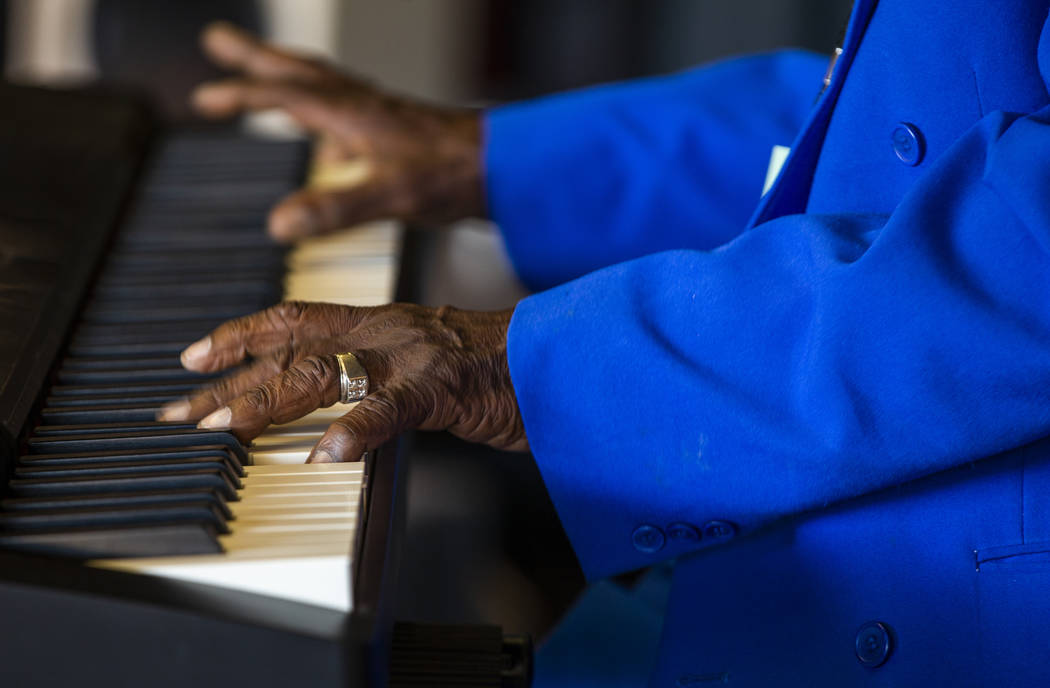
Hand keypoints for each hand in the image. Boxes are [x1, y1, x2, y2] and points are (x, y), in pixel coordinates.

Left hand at [157, 301, 527, 460]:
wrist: (555, 356)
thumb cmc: (493, 366)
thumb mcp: (422, 361)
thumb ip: (376, 372)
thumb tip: (333, 406)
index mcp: (379, 321)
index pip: (293, 318)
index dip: (239, 335)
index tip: (194, 357)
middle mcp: (385, 329)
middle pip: (290, 349)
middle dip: (229, 380)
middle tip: (181, 408)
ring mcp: (411, 355)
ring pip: (323, 372)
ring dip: (267, 402)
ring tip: (223, 428)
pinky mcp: (443, 386)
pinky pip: (392, 408)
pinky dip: (357, 431)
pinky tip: (327, 455)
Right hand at [192, 22, 483, 241]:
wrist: (502, 167)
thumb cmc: (453, 175)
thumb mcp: (390, 195)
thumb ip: (335, 208)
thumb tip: (279, 225)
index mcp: (351, 114)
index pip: (282, 93)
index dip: (240, 94)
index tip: (203, 98)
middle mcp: (361, 105)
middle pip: (297, 70)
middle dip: (254, 57)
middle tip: (218, 40)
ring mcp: (378, 114)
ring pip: (321, 82)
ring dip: (285, 73)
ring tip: (259, 71)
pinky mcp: (395, 130)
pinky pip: (346, 107)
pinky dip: (323, 108)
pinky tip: (325, 134)